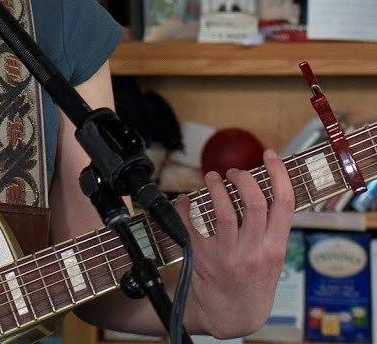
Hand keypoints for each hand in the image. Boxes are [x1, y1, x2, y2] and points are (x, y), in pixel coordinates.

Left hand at [175, 149, 294, 338]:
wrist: (233, 315)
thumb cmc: (253, 281)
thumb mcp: (272, 258)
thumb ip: (270, 228)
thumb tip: (262, 186)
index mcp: (275, 247)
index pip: (284, 204)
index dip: (278, 174)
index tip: (271, 155)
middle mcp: (254, 250)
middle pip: (254, 203)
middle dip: (243, 179)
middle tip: (234, 172)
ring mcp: (227, 254)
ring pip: (223, 211)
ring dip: (215, 187)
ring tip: (212, 177)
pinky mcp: (203, 257)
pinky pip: (191, 225)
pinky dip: (186, 206)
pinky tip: (186, 199)